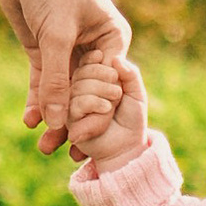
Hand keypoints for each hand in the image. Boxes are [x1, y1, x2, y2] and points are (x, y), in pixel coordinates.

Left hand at [0, 0, 129, 152]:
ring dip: (54, 117)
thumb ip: (57, 80)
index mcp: (112, 39)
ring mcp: (67, 48)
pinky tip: (30, 121)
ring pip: (62, 91)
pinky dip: (37, 100)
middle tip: (65, 154)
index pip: (107, 85)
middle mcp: (93, 46)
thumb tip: (59, 123)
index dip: (96, 114)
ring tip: (44, 147)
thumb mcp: (56, 33)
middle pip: (85, 93)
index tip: (85, 142)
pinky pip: (42, 81)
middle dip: (74, 123)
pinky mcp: (42, 47)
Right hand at [66, 49, 150, 173]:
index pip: (87, 62)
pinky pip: (75, 103)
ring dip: (99, 90)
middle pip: (81, 71)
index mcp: (91, 80)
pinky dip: (92, 102)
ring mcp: (72, 104)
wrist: (127, 146)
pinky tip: (106, 109)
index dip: (95, 59)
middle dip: (101, 76)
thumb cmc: (131, 118)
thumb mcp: (136, 92)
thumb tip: (116, 59)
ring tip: (113, 104)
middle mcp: (78, 90)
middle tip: (117, 93)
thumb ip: (130, 74)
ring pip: (77, 85)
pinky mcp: (69, 120)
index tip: (104, 59)